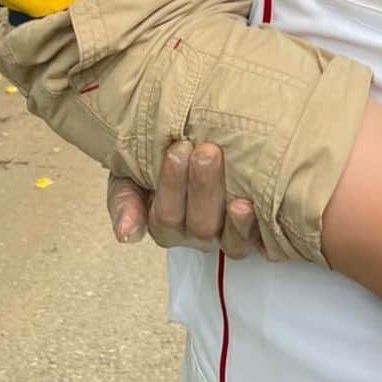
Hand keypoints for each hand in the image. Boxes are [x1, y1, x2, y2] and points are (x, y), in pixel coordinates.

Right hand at [107, 142, 260, 259]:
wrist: (199, 137)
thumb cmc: (163, 155)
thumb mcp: (131, 172)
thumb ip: (123, 199)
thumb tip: (126, 234)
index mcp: (166, 220)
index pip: (165, 217)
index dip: (171, 186)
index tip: (178, 148)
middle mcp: (197, 231)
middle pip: (198, 225)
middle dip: (202, 187)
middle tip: (206, 151)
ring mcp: (227, 234)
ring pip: (227, 238)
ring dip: (231, 216)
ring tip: (235, 189)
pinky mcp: (256, 233)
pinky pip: (257, 243)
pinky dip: (253, 228)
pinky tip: (252, 206)